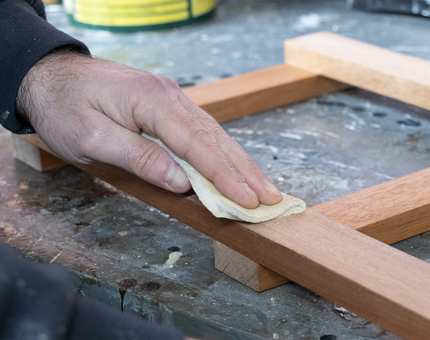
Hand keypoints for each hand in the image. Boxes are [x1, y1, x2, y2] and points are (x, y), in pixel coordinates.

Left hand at [16, 50, 281, 208]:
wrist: (51, 76)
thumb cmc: (65, 106)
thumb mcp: (91, 136)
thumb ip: (138, 157)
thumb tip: (182, 181)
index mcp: (153, 101)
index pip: (198, 145)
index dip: (225, 176)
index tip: (248, 200)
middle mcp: (171, 97)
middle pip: (216, 138)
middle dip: (244, 171)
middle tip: (271, 198)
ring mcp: (172, 101)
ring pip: (214, 135)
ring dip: (239, 163)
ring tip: (262, 188)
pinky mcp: (168, 109)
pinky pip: (202, 134)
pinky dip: (221, 154)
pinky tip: (233, 168)